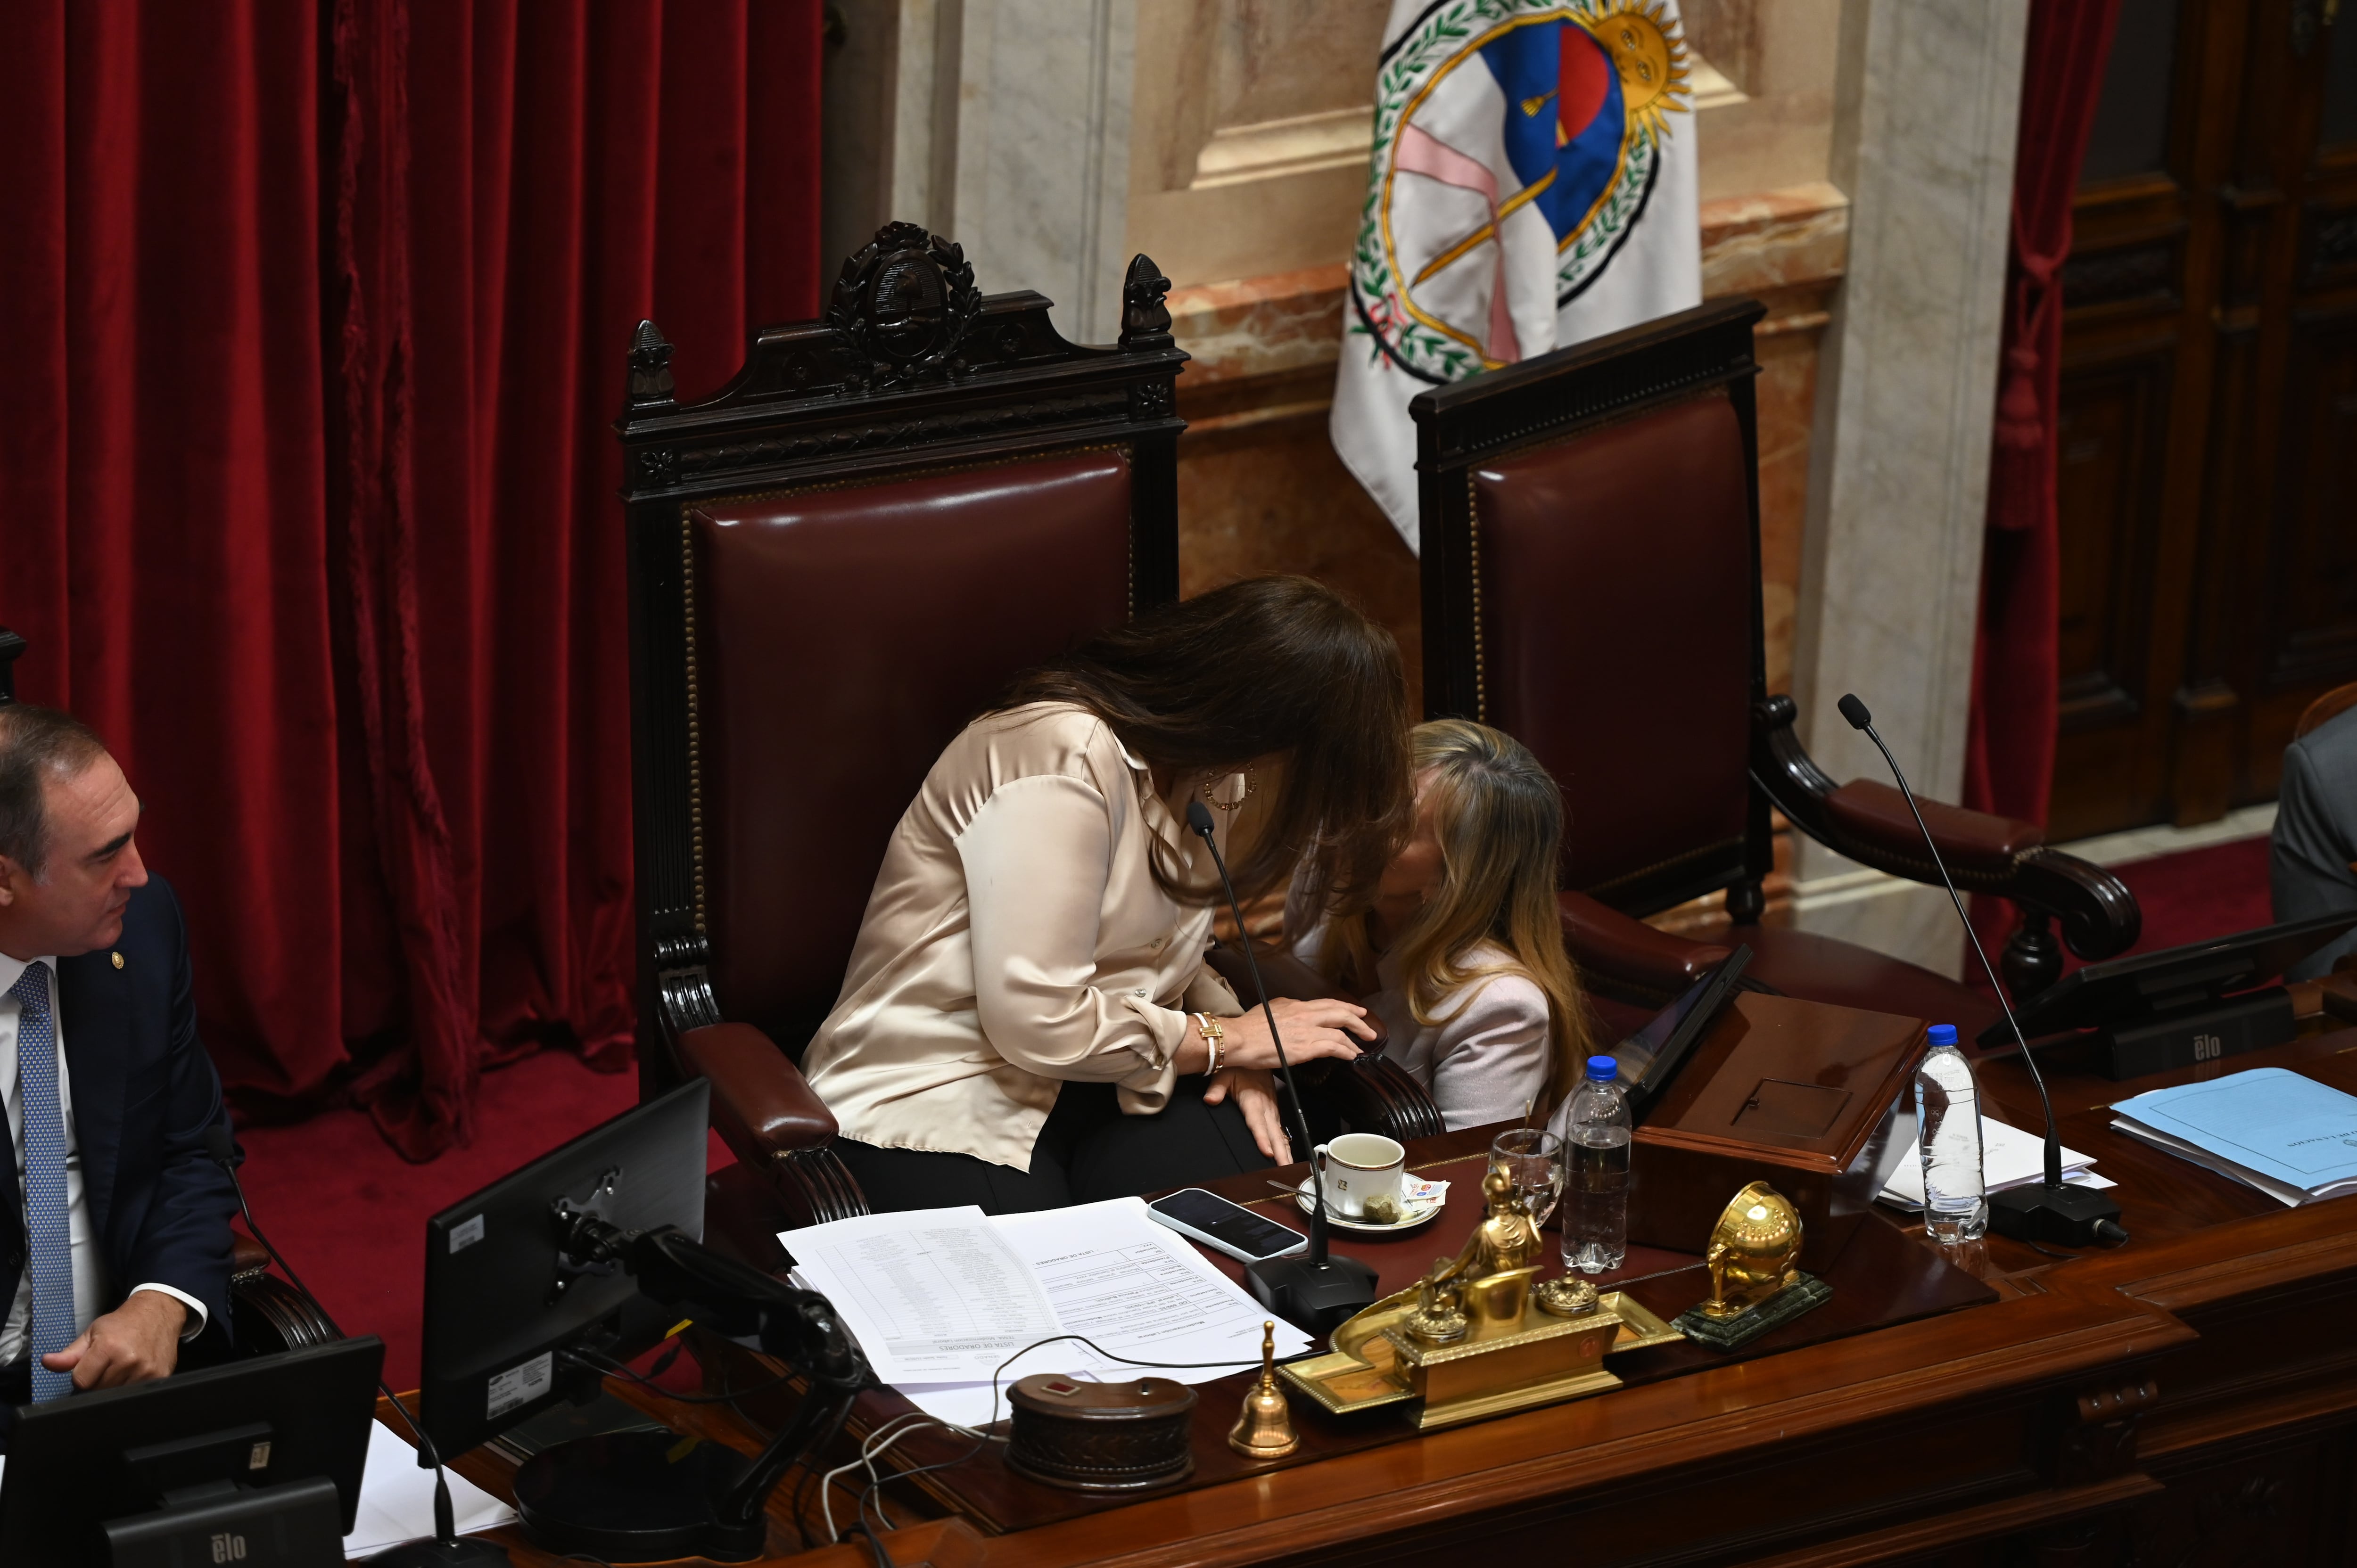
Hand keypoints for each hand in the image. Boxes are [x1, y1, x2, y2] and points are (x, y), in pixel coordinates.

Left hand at [45, 1289, 184, 1390]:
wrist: (158, 1313)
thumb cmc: (123, 1323)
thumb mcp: (92, 1333)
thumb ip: (70, 1353)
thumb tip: (47, 1363)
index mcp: (108, 1347)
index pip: (81, 1382)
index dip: (82, 1375)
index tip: (90, 1366)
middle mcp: (128, 1360)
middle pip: (99, 1390)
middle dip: (98, 1381)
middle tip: (108, 1365)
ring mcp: (146, 1370)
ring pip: (116, 1394)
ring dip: (115, 1385)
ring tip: (121, 1368)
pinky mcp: (160, 1376)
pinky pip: (135, 1393)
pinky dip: (131, 1385)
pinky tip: (134, 1371)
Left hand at [1203, 1067, 1291, 1161]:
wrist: (1259, 1057)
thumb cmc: (1241, 1068)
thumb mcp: (1224, 1074)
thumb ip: (1216, 1089)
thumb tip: (1210, 1099)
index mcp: (1253, 1101)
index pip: (1258, 1124)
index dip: (1262, 1139)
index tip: (1267, 1152)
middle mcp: (1266, 1108)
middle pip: (1273, 1134)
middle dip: (1280, 1152)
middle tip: (1284, 1168)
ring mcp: (1272, 1111)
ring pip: (1280, 1134)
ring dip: (1285, 1151)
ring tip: (1288, 1167)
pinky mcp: (1274, 1112)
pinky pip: (1281, 1131)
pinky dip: (1285, 1144)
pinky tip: (1286, 1155)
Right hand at [1221, 997, 1372, 1071]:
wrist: (1239, 1039)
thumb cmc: (1249, 1028)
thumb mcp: (1271, 1009)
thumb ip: (1288, 1008)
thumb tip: (1297, 1009)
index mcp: (1297, 1005)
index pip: (1328, 1003)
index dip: (1345, 1007)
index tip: (1356, 1012)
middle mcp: (1305, 1014)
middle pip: (1340, 1013)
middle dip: (1358, 1021)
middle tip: (1369, 1029)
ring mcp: (1307, 1030)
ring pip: (1340, 1031)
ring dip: (1353, 1040)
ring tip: (1360, 1048)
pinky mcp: (1306, 1047)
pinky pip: (1334, 1047)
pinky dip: (1345, 1050)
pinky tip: (1350, 1055)